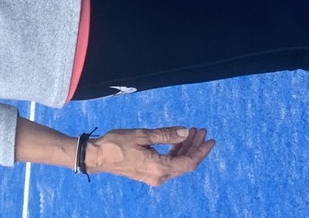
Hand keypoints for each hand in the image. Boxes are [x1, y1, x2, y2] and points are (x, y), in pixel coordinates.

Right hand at [88, 126, 215, 185]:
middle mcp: (159, 176)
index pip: (188, 162)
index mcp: (159, 167)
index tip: (210, 139)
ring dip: (185, 148)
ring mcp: (154, 176)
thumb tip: (185, 133)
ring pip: (177, 163)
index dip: (201, 151)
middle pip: (185, 164)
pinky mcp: (149, 173)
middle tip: (201, 131)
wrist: (98, 157)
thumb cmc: (117, 144)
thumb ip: (166, 135)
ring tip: (191, 132)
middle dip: (195, 147)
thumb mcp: (143, 135)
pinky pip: (168, 164)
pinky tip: (178, 141)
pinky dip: (175, 152)